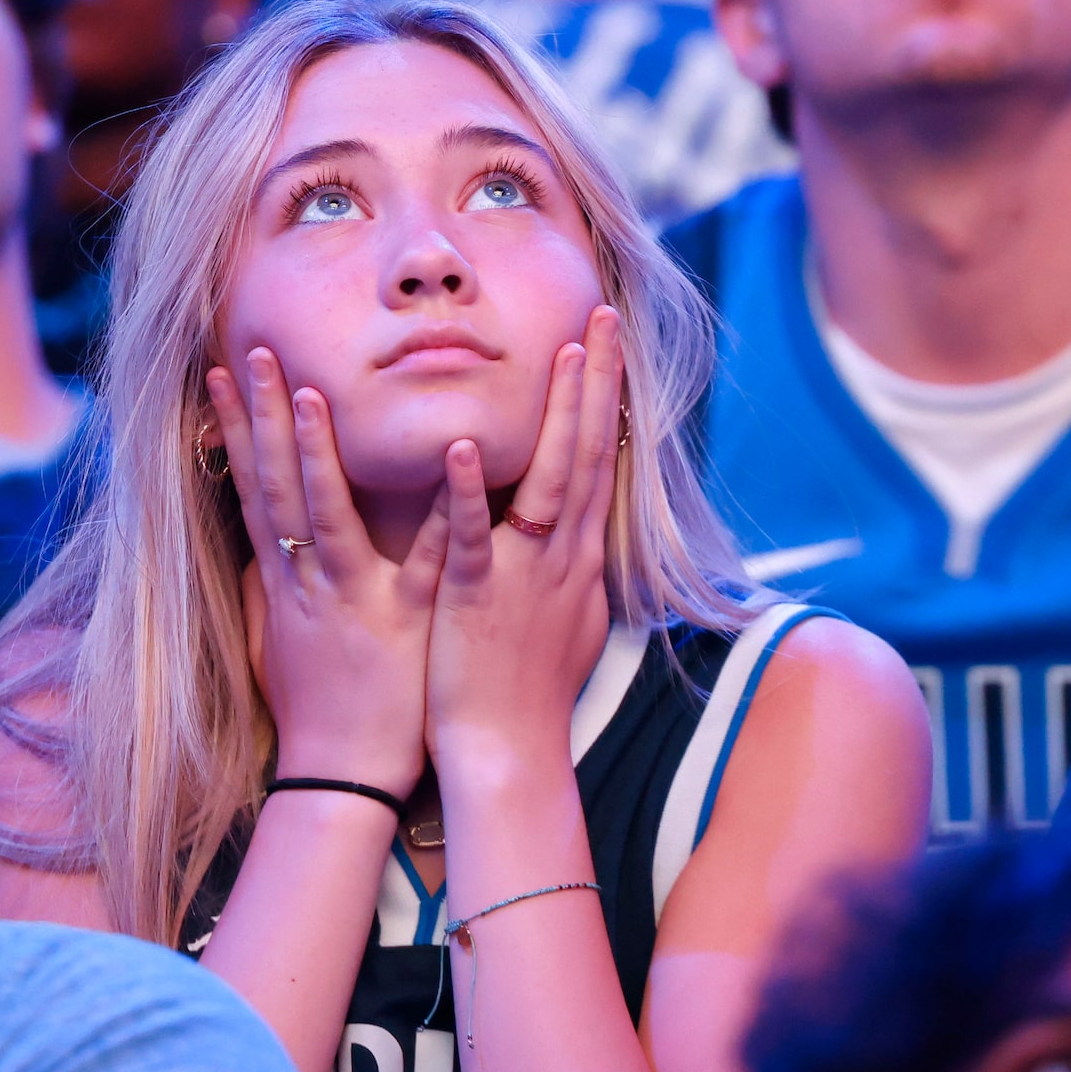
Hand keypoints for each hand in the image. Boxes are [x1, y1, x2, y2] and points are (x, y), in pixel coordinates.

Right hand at [211, 349, 446, 797]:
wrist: (339, 780)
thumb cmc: (313, 710)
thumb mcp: (273, 640)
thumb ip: (266, 585)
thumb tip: (255, 539)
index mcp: (284, 578)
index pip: (253, 488)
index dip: (236, 430)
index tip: (222, 373)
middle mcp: (309, 580)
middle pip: (277, 486)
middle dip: (262, 417)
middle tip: (253, 352)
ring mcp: (353, 599)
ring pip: (328, 516)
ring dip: (317, 455)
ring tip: (310, 394)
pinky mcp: (404, 623)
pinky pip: (427, 561)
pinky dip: (440, 513)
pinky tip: (449, 467)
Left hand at [425, 306, 619, 782]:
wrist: (510, 755)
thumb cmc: (526, 694)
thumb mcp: (562, 619)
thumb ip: (564, 567)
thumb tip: (576, 534)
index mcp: (576, 558)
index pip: (598, 462)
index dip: (604, 400)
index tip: (605, 342)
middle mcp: (563, 557)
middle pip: (590, 454)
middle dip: (597, 382)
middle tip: (602, 316)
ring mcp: (526, 575)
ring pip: (550, 481)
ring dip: (556, 413)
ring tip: (562, 350)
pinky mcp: (480, 600)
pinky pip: (476, 537)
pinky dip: (471, 490)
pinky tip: (465, 443)